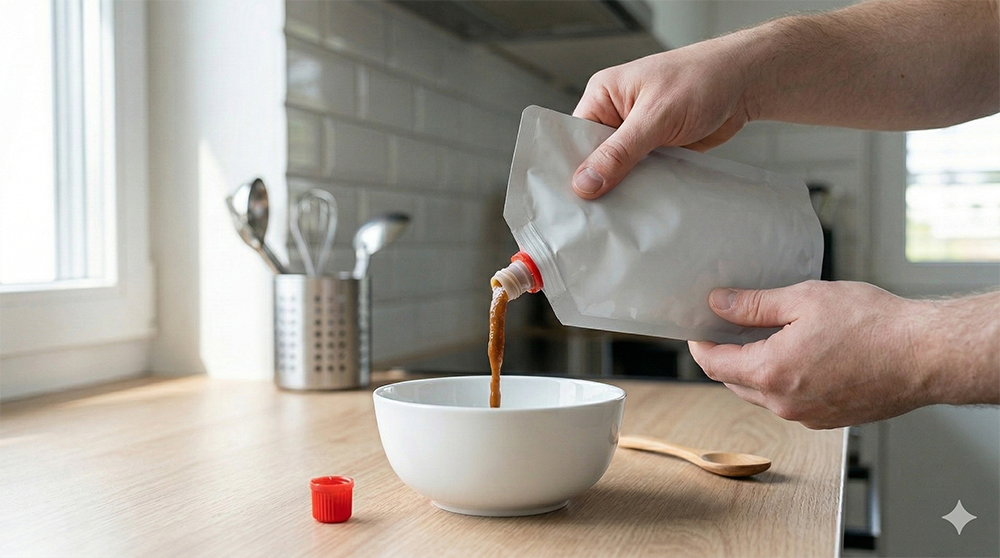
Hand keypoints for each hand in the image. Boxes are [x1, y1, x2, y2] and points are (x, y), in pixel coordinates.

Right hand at [571, 34, 757, 198]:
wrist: (747, 84)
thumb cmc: (702, 79)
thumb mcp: (656, 117)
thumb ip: (620, 152)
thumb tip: (585, 182)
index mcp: (604, 96)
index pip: (575, 136)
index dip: (571, 167)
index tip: (569, 198)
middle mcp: (616, 115)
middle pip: (594, 158)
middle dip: (597, 183)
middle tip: (592, 215)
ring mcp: (637, 135)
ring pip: (619, 171)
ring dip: (622, 189)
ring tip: (614, 217)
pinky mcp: (657, 151)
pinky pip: (641, 177)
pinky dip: (642, 190)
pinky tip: (638, 208)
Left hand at [687, 280, 935, 428]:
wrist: (926, 355)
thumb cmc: (873, 325)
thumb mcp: (804, 300)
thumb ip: (754, 305)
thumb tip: (719, 303)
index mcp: (771, 373)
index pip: (713, 364)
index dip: (700, 343)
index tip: (698, 327)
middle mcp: (784, 403)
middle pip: (734, 381)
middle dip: (726, 354)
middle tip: (729, 325)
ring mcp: (806, 416)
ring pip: (761, 393)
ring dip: (755, 368)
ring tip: (766, 336)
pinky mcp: (827, 419)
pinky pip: (789, 401)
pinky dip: (783, 380)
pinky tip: (798, 355)